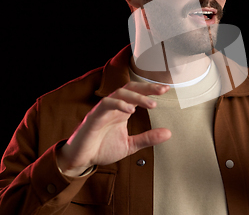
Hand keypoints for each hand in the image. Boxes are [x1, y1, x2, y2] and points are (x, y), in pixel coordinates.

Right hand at [56, 82, 170, 176]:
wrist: (80, 160)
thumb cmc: (102, 149)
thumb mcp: (130, 145)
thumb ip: (147, 138)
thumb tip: (169, 133)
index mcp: (122, 110)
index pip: (137, 93)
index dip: (151, 90)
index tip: (166, 89)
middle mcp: (113, 106)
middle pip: (130, 88)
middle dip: (147, 87)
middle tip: (163, 89)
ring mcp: (103, 110)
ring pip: (119, 93)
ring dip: (136, 97)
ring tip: (151, 104)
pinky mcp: (93, 117)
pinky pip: (106, 104)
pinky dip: (118, 104)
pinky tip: (130, 110)